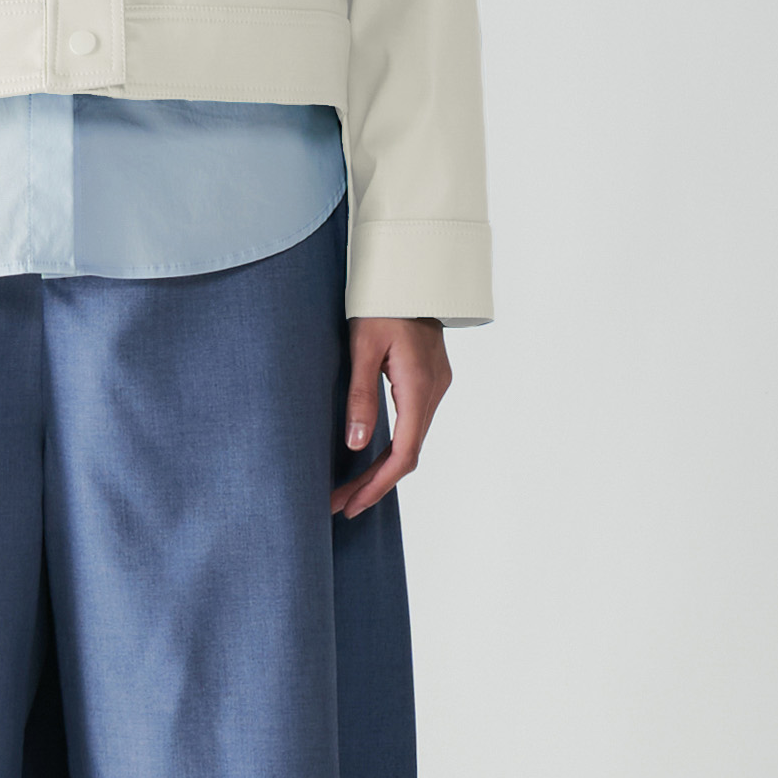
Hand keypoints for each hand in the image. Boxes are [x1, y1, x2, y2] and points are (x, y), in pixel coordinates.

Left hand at [331, 315, 450, 518]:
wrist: (412, 272)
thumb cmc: (382, 302)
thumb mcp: (363, 346)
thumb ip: (361, 396)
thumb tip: (355, 445)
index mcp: (418, 386)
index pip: (404, 452)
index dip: (378, 484)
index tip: (351, 503)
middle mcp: (434, 391)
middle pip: (408, 453)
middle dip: (375, 483)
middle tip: (342, 505)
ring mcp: (435, 387)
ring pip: (412, 441)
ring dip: (383, 467)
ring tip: (350, 488)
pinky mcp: (429, 381)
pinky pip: (414, 425)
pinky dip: (393, 447)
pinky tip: (371, 456)